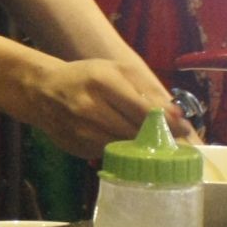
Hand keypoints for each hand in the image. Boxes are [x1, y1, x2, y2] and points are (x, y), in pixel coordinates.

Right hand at [21, 56, 178, 156]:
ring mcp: (81, 132)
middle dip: (156, 138)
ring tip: (151, 144)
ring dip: (141, 148)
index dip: (167, 124)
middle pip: (136, 132)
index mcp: (103, 82)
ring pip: (124, 148)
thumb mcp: (118, 72)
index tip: (184, 131)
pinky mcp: (77, 148)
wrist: (42, 91)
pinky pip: (109, 155)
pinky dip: (122, 153)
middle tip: (172, 141)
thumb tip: (179, 117)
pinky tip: (125, 144)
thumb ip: (149, 91)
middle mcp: (90, 108)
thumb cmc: (86, 77)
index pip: (144, 111)